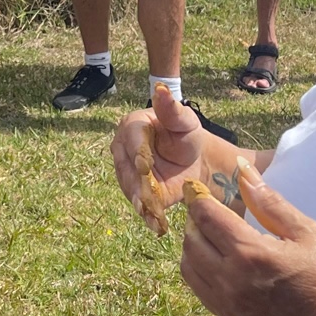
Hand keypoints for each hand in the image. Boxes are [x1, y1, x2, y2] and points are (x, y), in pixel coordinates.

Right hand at [111, 85, 241, 222]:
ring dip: (141, 202)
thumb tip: (160, 90)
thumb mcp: (184, 120)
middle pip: (126, 167)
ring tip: (153, 214)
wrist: (193, 159)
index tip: (144, 166)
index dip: (137, 153)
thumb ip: (172, 109)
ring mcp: (126, 173)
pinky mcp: (135, 192)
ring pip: (130, 188)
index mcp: (131, 126)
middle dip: (137, 183)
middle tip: (147, 198)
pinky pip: (139, 203)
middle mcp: (123, 150)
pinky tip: (156, 225)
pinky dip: (147, 214)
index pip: (131, 140)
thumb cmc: (186, 134)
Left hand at [181, 161, 315, 315]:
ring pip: (187, 263)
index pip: (206, 217)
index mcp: (251, 252)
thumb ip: (269, 201)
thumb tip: (243, 171)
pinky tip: (212, 257)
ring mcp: (225, 300)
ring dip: (191, 243)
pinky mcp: (225, 315)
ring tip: (209, 233)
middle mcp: (230, 278)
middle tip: (206, 209)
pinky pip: (195, 286)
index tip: (197, 189)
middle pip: (191, 239)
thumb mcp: (305, 232)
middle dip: (194, 219)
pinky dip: (195, 266)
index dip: (197, 198)